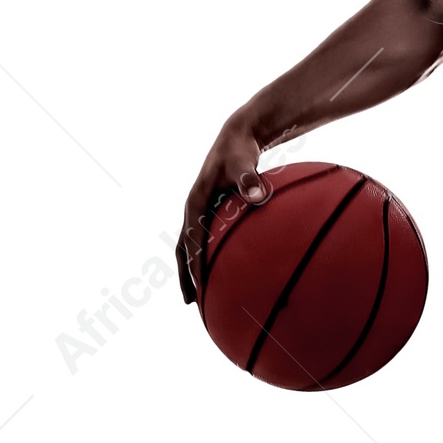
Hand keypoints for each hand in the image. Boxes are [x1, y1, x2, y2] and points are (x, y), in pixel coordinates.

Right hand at [176, 117, 269, 304]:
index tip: (198, 285)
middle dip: (186, 277)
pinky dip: (209, 258)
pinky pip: (206, 241)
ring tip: (201, 298)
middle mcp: (193, 210)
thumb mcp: (243, 163)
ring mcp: (200, 212)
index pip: (191, 240)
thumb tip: (258, 196)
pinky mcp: (210, 212)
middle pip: (184, 250)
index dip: (194, 264)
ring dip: (193, 272)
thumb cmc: (240, 152)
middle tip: (192, 303)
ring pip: (191, 248)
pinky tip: (226, 274)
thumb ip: (250, 180)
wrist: (236, 139)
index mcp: (195, 203)